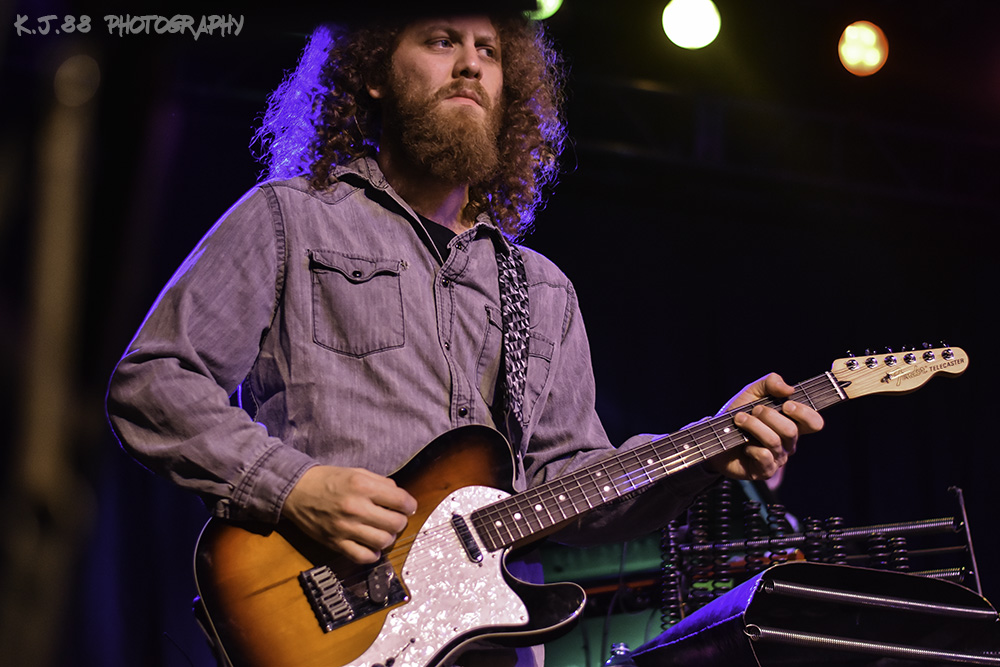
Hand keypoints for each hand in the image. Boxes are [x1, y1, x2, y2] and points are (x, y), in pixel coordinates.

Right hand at [281, 465, 417, 563]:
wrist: (296, 491)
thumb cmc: (327, 480)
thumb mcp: (356, 472)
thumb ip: (381, 483)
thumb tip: (400, 496)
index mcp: (363, 486)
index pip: (401, 501)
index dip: (410, 505)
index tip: (407, 507)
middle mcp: (356, 508)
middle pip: (395, 524)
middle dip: (400, 521)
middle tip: (395, 518)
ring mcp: (345, 528)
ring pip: (382, 541)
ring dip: (388, 537)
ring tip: (382, 531)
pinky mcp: (335, 543)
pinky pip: (362, 556)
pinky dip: (373, 554)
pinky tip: (372, 546)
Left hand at [705, 373, 823, 480]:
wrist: (715, 435)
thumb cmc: (739, 414)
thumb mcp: (753, 392)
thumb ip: (771, 383)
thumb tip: (789, 389)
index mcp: (792, 424)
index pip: (814, 422)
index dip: (804, 413)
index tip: (786, 404)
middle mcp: (789, 443)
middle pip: (791, 430)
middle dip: (768, 415)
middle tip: (754, 410)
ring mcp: (778, 458)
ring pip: (774, 441)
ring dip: (753, 425)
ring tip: (739, 419)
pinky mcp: (764, 471)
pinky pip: (764, 456)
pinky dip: (750, 446)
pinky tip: (743, 444)